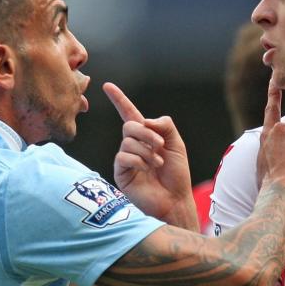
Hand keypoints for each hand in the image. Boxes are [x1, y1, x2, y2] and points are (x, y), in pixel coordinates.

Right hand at [104, 82, 197, 228]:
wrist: (175, 200)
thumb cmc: (176, 175)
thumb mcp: (176, 144)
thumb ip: (165, 126)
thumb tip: (145, 121)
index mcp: (145, 137)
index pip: (129, 114)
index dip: (119, 99)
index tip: (107, 86)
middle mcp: (133, 146)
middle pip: (130, 126)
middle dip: (147, 133)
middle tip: (161, 146)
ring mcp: (125, 159)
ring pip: (128, 141)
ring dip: (147, 150)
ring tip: (158, 164)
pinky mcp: (120, 173)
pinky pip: (123, 156)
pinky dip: (139, 161)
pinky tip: (148, 170)